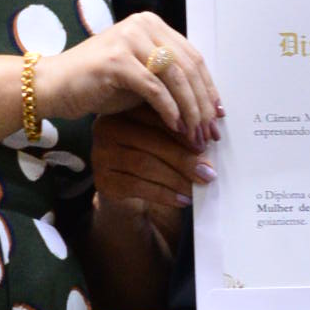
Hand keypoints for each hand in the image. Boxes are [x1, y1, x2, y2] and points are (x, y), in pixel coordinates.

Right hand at [39, 11, 222, 142]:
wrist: (56, 85)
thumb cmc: (99, 84)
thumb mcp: (142, 77)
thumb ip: (170, 80)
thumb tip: (207, 105)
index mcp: (152, 25)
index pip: (193, 56)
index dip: (208, 87)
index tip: (217, 115)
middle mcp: (142, 25)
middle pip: (188, 66)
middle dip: (202, 103)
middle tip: (209, 131)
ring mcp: (128, 39)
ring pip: (174, 76)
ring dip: (189, 109)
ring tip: (194, 134)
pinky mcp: (116, 60)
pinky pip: (154, 88)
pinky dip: (168, 109)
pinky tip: (175, 127)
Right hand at [92, 107, 209, 227]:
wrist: (125, 190)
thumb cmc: (150, 158)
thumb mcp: (163, 140)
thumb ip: (179, 133)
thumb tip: (208, 139)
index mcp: (124, 110)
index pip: (156, 117)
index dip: (184, 132)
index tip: (207, 145)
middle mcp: (106, 128)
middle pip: (151, 141)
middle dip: (184, 158)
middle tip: (208, 172)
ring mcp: (100, 154)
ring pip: (145, 164)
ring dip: (177, 178)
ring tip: (198, 186)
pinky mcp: (102, 180)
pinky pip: (137, 186)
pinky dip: (164, 194)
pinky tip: (183, 199)